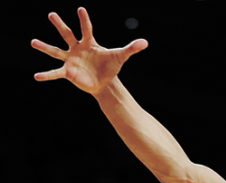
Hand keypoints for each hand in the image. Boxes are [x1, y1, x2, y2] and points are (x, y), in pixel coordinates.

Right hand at [32, 7, 146, 95]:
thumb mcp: (121, 56)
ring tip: (33, 42)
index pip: (87, 29)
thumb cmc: (111, 67)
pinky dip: (47, 75)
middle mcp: (77, 48)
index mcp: (89, 43)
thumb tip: (145, 42)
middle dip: (60, 25)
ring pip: (56, 51)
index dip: (85, 20)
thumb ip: (131, 48)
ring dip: (44, 47)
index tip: (81, 9)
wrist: (104, 83)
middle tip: (51, 14)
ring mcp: (71, 60)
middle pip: (67, 34)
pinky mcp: (68, 72)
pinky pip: (55, 73)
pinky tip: (37, 77)